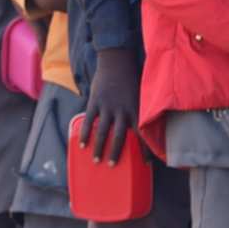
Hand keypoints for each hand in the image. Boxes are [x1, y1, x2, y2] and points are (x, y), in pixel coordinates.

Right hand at [78, 46, 138, 163]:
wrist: (117, 62)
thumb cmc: (131, 81)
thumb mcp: (140, 97)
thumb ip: (139, 113)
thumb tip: (142, 131)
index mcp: (136, 111)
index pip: (142, 134)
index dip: (144, 149)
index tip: (146, 163)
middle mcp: (122, 111)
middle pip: (120, 137)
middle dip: (116, 153)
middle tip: (112, 165)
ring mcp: (107, 107)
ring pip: (103, 132)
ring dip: (99, 148)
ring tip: (96, 160)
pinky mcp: (95, 102)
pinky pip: (89, 121)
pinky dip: (85, 134)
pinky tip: (82, 145)